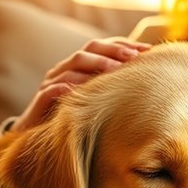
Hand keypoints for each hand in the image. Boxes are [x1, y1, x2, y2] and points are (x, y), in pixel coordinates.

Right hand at [12, 37, 151, 131]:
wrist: (38, 141)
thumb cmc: (74, 121)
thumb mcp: (96, 102)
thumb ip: (113, 89)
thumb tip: (150, 79)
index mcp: (78, 67)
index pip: (101, 47)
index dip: (124, 45)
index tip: (148, 50)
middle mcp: (64, 70)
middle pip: (88, 49)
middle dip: (113, 50)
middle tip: (134, 57)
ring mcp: (51, 83)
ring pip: (73, 65)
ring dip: (97, 64)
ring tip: (117, 70)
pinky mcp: (40, 101)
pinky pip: (54, 89)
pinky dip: (70, 86)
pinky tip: (88, 91)